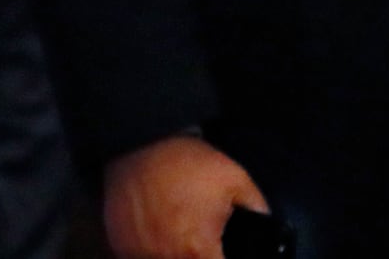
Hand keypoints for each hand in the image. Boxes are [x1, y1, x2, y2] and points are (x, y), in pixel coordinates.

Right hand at [104, 135, 268, 258]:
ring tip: (181, 234)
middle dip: (202, 256)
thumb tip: (268, 226)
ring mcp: (138, 258)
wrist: (141, 142)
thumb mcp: (235, 180)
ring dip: (176, 253)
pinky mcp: (120, 249)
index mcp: (197, 253)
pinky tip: (161, 236)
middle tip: (204, 241)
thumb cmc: (187, 163)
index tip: (224, 252)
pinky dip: (153, 252)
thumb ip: (256, 209)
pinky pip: (141, 258)